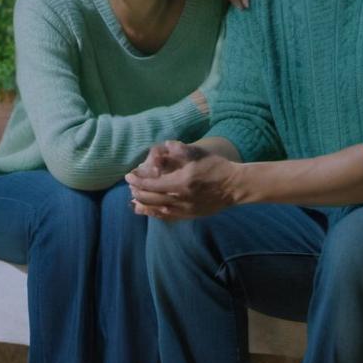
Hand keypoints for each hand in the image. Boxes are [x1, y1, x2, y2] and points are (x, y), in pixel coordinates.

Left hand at [126, 140, 240, 219]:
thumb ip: (180, 149)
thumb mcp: (199, 154)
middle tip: (131, 187)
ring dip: (145, 205)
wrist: (234, 186)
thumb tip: (164, 145)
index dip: (138, 181)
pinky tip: (151, 211)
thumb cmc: (216, 167)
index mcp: (181, 183)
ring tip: (134, 202)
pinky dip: (157, 214)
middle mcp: (181, 199)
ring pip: (158, 210)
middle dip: (138, 193)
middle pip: (152, 199)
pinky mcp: (191, 215)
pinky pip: (169, 217)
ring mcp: (186, 210)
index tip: (129, 177)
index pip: (152, 185)